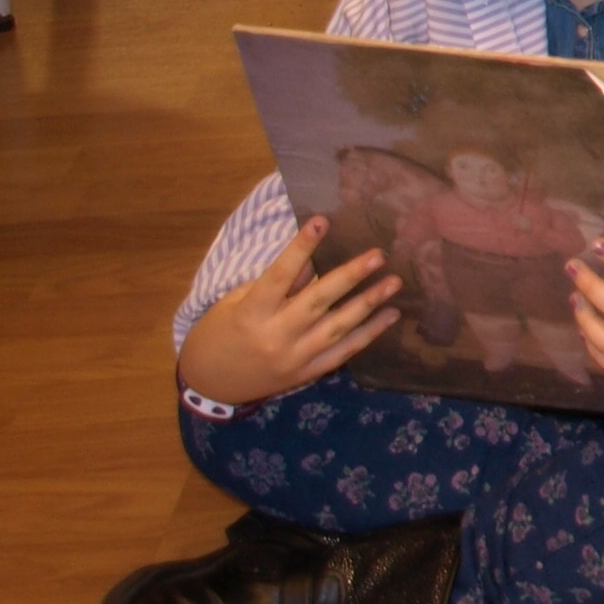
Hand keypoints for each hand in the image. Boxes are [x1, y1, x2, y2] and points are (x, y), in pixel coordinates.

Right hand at [176, 220, 399, 406]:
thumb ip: (276, 283)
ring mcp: (293, 358)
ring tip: (394, 282)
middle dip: (349, 277)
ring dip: (368, 304)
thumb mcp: (238, 301)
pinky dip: (368, 334)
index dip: (300, 248)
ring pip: (337, 328)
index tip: (321, 220)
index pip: (279, 275)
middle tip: (378, 255)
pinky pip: (343, 352)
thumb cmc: (221, 331)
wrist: (209, 382)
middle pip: (317, 302)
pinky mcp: (306, 373)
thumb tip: (312, 257)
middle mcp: (274, 336)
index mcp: (251, 313)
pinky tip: (390, 315)